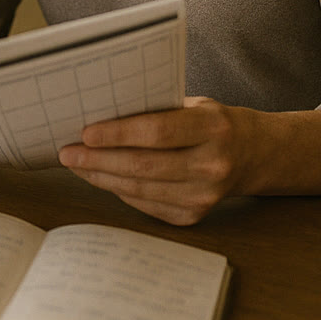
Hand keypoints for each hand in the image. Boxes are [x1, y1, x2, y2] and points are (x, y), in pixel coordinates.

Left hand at [58, 96, 252, 224]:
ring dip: (100, 177)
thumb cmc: (211, 123)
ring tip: (75, 164)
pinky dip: (117, 190)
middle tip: (66, 152)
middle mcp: (213, 164)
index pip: (158, 132)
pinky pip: (145, 204)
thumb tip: (97, 113)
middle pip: (143, 166)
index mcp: (213, 127)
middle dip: (97, 160)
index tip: (85, 133)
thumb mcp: (192, 104)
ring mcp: (205, 196)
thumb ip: (154, 109)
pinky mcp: (194, 215)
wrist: (253, 155)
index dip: (118, 134)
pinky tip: (99, 177)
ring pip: (140, 189)